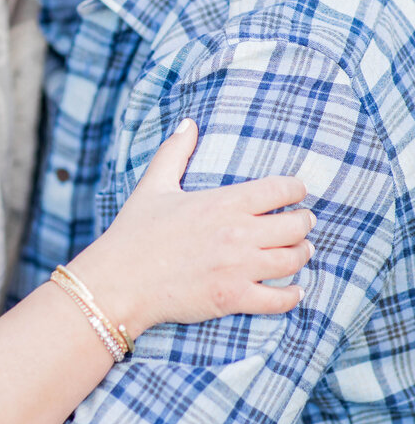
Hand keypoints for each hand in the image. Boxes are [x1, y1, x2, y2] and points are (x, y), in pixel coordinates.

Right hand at [72, 119, 313, 334]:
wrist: (119, 282)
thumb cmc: (134, 233)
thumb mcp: (153, 186)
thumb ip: (174, 152)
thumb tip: (188, 123)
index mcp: (223, 202)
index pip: (281, 189)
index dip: (296, 189)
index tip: (296, 192)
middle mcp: (237, 233)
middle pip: (296, 225)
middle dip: (304, 222)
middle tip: (302, 223)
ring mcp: (238, 268)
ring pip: (293, 259)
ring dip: (301, 254)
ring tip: (299, 251)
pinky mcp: (233, 298)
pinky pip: (279, 300)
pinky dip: (292, 295)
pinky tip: (293, 290)